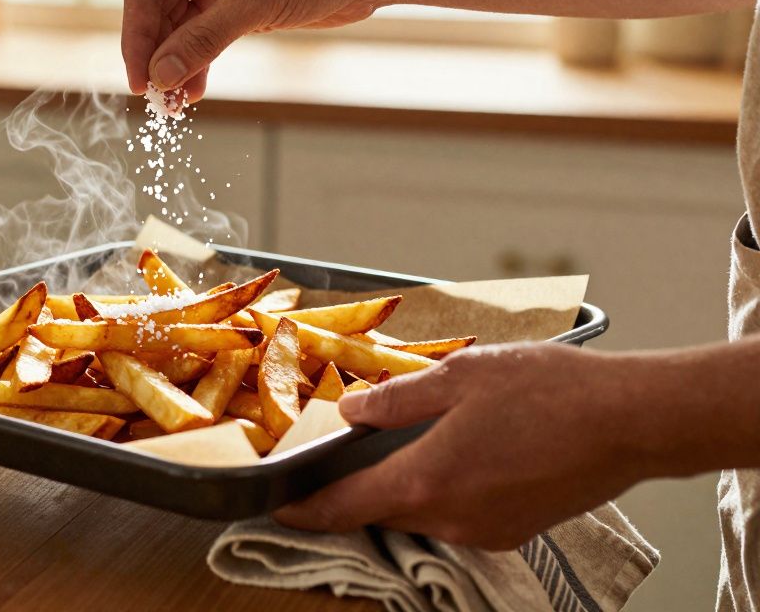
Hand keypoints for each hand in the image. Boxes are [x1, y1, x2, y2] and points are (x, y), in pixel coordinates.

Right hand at [121, 0, 388, 100]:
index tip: (140, 80)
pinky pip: (204, 34)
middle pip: (158, 9)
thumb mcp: (256, 2)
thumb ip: (203, 40)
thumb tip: (161, 76)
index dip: (137, 38)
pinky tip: (193, 90)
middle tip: (156, 98)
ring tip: (174, 103)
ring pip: (180, 26)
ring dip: (176, 64)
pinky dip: (198, 61)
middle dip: (157, 55)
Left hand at [273, 342, 659, 549]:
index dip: (301, 509)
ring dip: (399, 485)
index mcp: (426, 483)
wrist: (633, 422)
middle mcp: (450, 520)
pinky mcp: (513, 530)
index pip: (342, 509)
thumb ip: (396, 398)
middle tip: (333, 454)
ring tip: (395, 442)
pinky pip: (455, 514)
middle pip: (378, 511)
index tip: (274, 505)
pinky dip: (438, 489)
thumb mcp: (460, 376)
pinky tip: (450, 450)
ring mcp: (485, 531)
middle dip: (351, 488)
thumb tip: (351, 411)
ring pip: (418, 512)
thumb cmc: (549, 391)